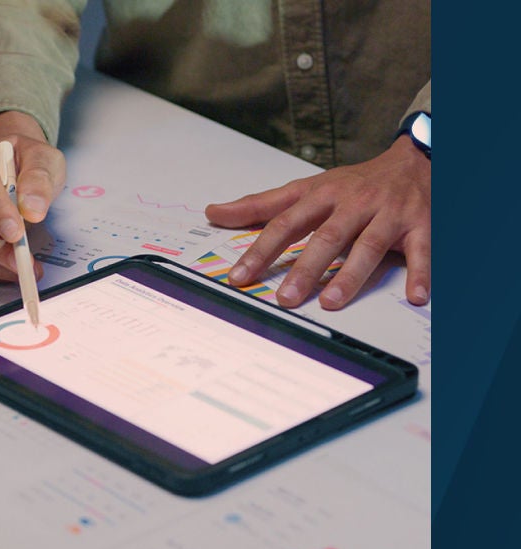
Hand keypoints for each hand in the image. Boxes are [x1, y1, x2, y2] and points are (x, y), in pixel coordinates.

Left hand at [205, 137, 429, 309]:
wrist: (416, 159)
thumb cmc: (355, 182)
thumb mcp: (306, 188)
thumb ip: (260, 205)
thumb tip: (213, 212)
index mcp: (322, 196)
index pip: (285, 224)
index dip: (260, 251)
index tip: (239, 277)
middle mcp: (354, 204)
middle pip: (326, 237)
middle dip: (305, 268)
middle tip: (285, 298)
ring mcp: (388, 214)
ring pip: (368, 245)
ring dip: (351, 274)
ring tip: (331, 302)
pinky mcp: (421, 224)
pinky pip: (422, 250)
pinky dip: (421, 272)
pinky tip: (415, 294)